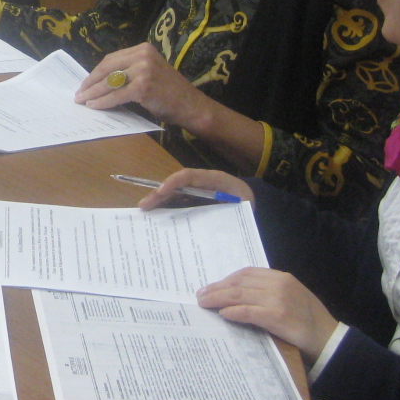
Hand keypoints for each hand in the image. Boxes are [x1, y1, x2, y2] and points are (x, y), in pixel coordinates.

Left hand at [76, 43, 213, 130]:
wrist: (191, 105)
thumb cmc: (169, 92)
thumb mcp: (150, 71)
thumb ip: (130, 70)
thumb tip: (101, 80)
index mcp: (143, 48)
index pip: (111, 59)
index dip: (96, 72)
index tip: (85, 82)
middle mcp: (143, 55)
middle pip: (107, 68)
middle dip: (90, 82)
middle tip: (79, 93)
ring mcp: (143, 70)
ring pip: (109, 82)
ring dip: (93, 93)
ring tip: (82, 101)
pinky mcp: (142, 87)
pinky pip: (116, 95)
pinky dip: (103, 102)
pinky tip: (94, 107)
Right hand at [136, 167, 254, 209]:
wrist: (256, 202)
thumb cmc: (249, 202)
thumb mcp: (243, 206)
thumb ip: (229, 210)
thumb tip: (212, 223)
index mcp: (214, 179)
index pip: (189, 176)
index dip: (174, 182)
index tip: (161, 192)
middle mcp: (202, 183)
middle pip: (177, 184)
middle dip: (159, 193)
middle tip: (144, 205)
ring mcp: (198, 191)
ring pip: (175, 194)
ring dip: (160, 201)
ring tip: (145, 210)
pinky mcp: (196, 200)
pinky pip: (179, 203)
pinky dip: (168, 208)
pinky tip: (158, 218)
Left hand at [197, 268, 337, 360]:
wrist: (328, 338)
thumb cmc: (309, 319)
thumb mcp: (291, 296)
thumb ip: (269, 291)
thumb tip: (238, 294)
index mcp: (281, 277)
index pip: (246, 273)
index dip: (226, 279)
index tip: (212, 286)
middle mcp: (278, 284)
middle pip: (239, 283)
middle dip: (217, 288)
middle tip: (201, 296)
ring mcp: (278, 299)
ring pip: (239, 295)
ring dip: (218, 299)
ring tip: (205, 304)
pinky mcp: (277, 316)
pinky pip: (248, 312)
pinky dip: (233, 312)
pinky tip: (223, 314)